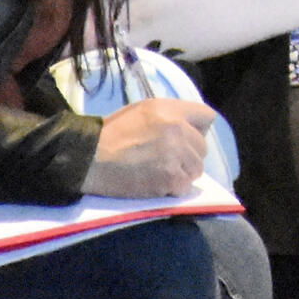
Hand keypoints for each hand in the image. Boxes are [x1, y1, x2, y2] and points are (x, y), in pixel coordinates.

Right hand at [80, 98, 215, 197]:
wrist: (91, 159)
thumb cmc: (112, 133)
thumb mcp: (142, 110)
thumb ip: (169, 115)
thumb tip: (189, 128)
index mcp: (169, 109)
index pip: (206, 117)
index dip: (197, 129)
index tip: (186, 138)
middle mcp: (177, 128)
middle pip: (202, 146)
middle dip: (189, 154)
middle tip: (169, 159)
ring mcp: (176, 154)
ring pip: (197, 168)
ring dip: (183, 173)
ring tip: (162, 172)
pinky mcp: (171, 178)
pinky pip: (186, 186)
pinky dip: (174, 189)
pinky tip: (157, 183)